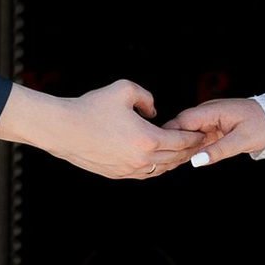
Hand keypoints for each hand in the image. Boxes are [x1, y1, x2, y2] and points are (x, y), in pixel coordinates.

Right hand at [0, 77, 190, 180]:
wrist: (63, 129)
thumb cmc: (91, 107)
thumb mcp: (124, 89)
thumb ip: (146, 97)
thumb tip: (154, 112)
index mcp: (148, 139)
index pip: (181, 142)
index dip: (194, 137)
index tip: (201, 132)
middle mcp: (141, 159)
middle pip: (175, 158)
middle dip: (189, 150)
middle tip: (197, 143)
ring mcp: (129, 170)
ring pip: (160, 169)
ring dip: (173, 161)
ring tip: (180, 152)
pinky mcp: (117, 175)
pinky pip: (144, 174)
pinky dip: (156, 168)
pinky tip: (158, 160)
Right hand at [168, 93, 264, 165]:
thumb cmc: (262, 125)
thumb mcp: (242, 140)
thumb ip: (218, 150)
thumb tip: (196, 161)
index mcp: (212, 110)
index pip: (182, 120)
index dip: (172, 136)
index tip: (167, 152)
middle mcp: (207, 112)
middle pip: (180, 126)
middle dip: (174, 143)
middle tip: (169, 162)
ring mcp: (208, 119)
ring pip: (186, 133)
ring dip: (181, 147)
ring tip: (173, 163)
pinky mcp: (212, 128)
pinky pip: (195, 137)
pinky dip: (191, 148)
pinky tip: (186, 159)